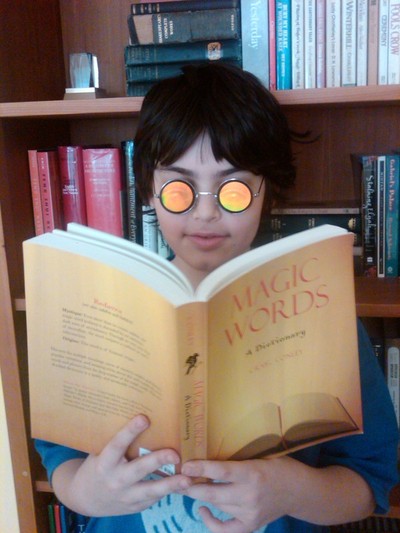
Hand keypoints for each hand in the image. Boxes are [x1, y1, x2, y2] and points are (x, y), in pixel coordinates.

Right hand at [52, 414, 192, 515]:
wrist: (87, 498)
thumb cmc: (98, 466)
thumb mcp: (100, 453)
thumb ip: (116, 440)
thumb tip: (137, 411)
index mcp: (104, 463)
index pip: (117, 445)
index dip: (130, 431)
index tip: (144, 418)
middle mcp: (115, 480)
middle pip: (138, 469)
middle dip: (157, 460)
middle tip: (175, 453)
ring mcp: (125, 496)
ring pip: (150, 490)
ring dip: (170, 485)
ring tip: (188, 479)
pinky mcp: (135, 507)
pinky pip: (153, 499)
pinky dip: (169, 491)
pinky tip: (184, 485)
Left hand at [181, 456, 374, 531]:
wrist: (301, 491)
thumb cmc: (280, 465)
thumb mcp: (260, 455)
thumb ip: (238, 459)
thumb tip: (209, 454)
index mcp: (252, 472)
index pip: (221, 471)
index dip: (200, 468)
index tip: (184, 464)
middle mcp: (250, 495)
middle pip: (213, 493)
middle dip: (191, 486)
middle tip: (176, 477)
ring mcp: (250, 513)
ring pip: (217, 506)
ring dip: (200, 496)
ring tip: (187, 485)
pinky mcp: (251, 525)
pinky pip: (225, 529)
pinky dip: (211, 522)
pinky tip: (202, 509)